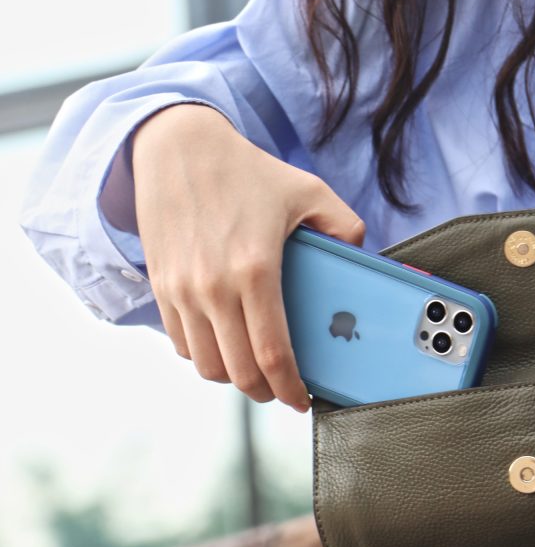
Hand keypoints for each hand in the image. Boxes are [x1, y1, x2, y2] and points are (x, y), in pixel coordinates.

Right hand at [131, 104, 365, 411]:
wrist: (178, 148)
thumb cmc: (244, 170)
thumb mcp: (308, 189)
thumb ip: (345, 226)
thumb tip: (360, 258)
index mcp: (256, 269)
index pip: (273, 356)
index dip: (291, 390)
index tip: (302, 399)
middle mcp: (213, 286)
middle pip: (238, 373)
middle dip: (265, 392)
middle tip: (281, 387)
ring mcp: (181, 289)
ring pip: (206, 365)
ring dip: (233, 375)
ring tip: (253, 366)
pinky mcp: (161, 285)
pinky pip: (180, 342)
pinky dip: (202, 354)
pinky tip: (222, 341)